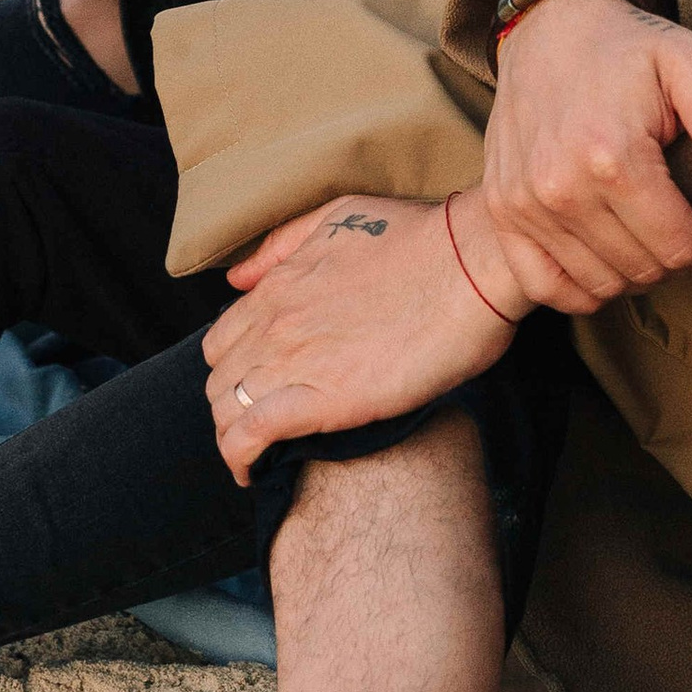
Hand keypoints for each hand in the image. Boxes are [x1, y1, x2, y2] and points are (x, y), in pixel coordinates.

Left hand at [203, 191, 519, 481]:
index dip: (234, 370)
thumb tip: (240, 278)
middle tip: (263, 426)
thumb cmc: (421, 238)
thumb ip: (283, 246)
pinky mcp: (322, 400)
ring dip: (232, 436)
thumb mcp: (338, 219)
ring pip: (224, 411)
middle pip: (218, 379)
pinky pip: (248, 435)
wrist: (473, 262)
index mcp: (279, 286)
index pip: (221, 341)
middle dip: (231, 406)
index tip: (258, 388)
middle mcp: (274, 323)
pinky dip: (240, 458)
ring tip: (259, 455)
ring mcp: (293, 360)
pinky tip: (251, 472)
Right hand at [483, 0, 691, 311]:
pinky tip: (612, 263)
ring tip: (659, 241)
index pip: (678, 244)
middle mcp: (559, 188)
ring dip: (639, 274)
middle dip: (682, 259)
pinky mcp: (502, 210)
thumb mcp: (689, 62)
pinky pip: (546, 285)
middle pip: (642, 269)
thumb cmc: (629, 48)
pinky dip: (584, 290)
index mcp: (611, 155)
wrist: (550, 28)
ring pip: (600, 285)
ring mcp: (523, 203)